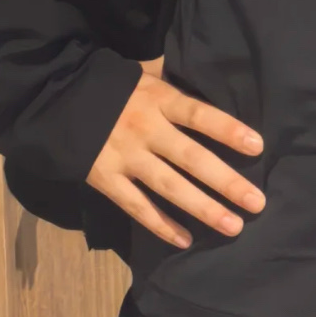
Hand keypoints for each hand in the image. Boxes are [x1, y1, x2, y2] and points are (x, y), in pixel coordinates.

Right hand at [86, 64, 265, 247]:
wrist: (58, 100)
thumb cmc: (114, 88)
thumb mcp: (146, 77)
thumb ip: (175, 92)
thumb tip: (214, 89)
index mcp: (158, 100)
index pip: (199, 115)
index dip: (228, 130)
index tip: (257, 147)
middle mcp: (145, 129)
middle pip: (191, 157)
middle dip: (226, 181)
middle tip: (256, 202)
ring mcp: (124, 156)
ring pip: (169, 186)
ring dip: (203, 208)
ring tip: (233, 226)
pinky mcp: (105, 179)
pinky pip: (137, 207)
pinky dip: (161, 225)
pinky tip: (185, 239)